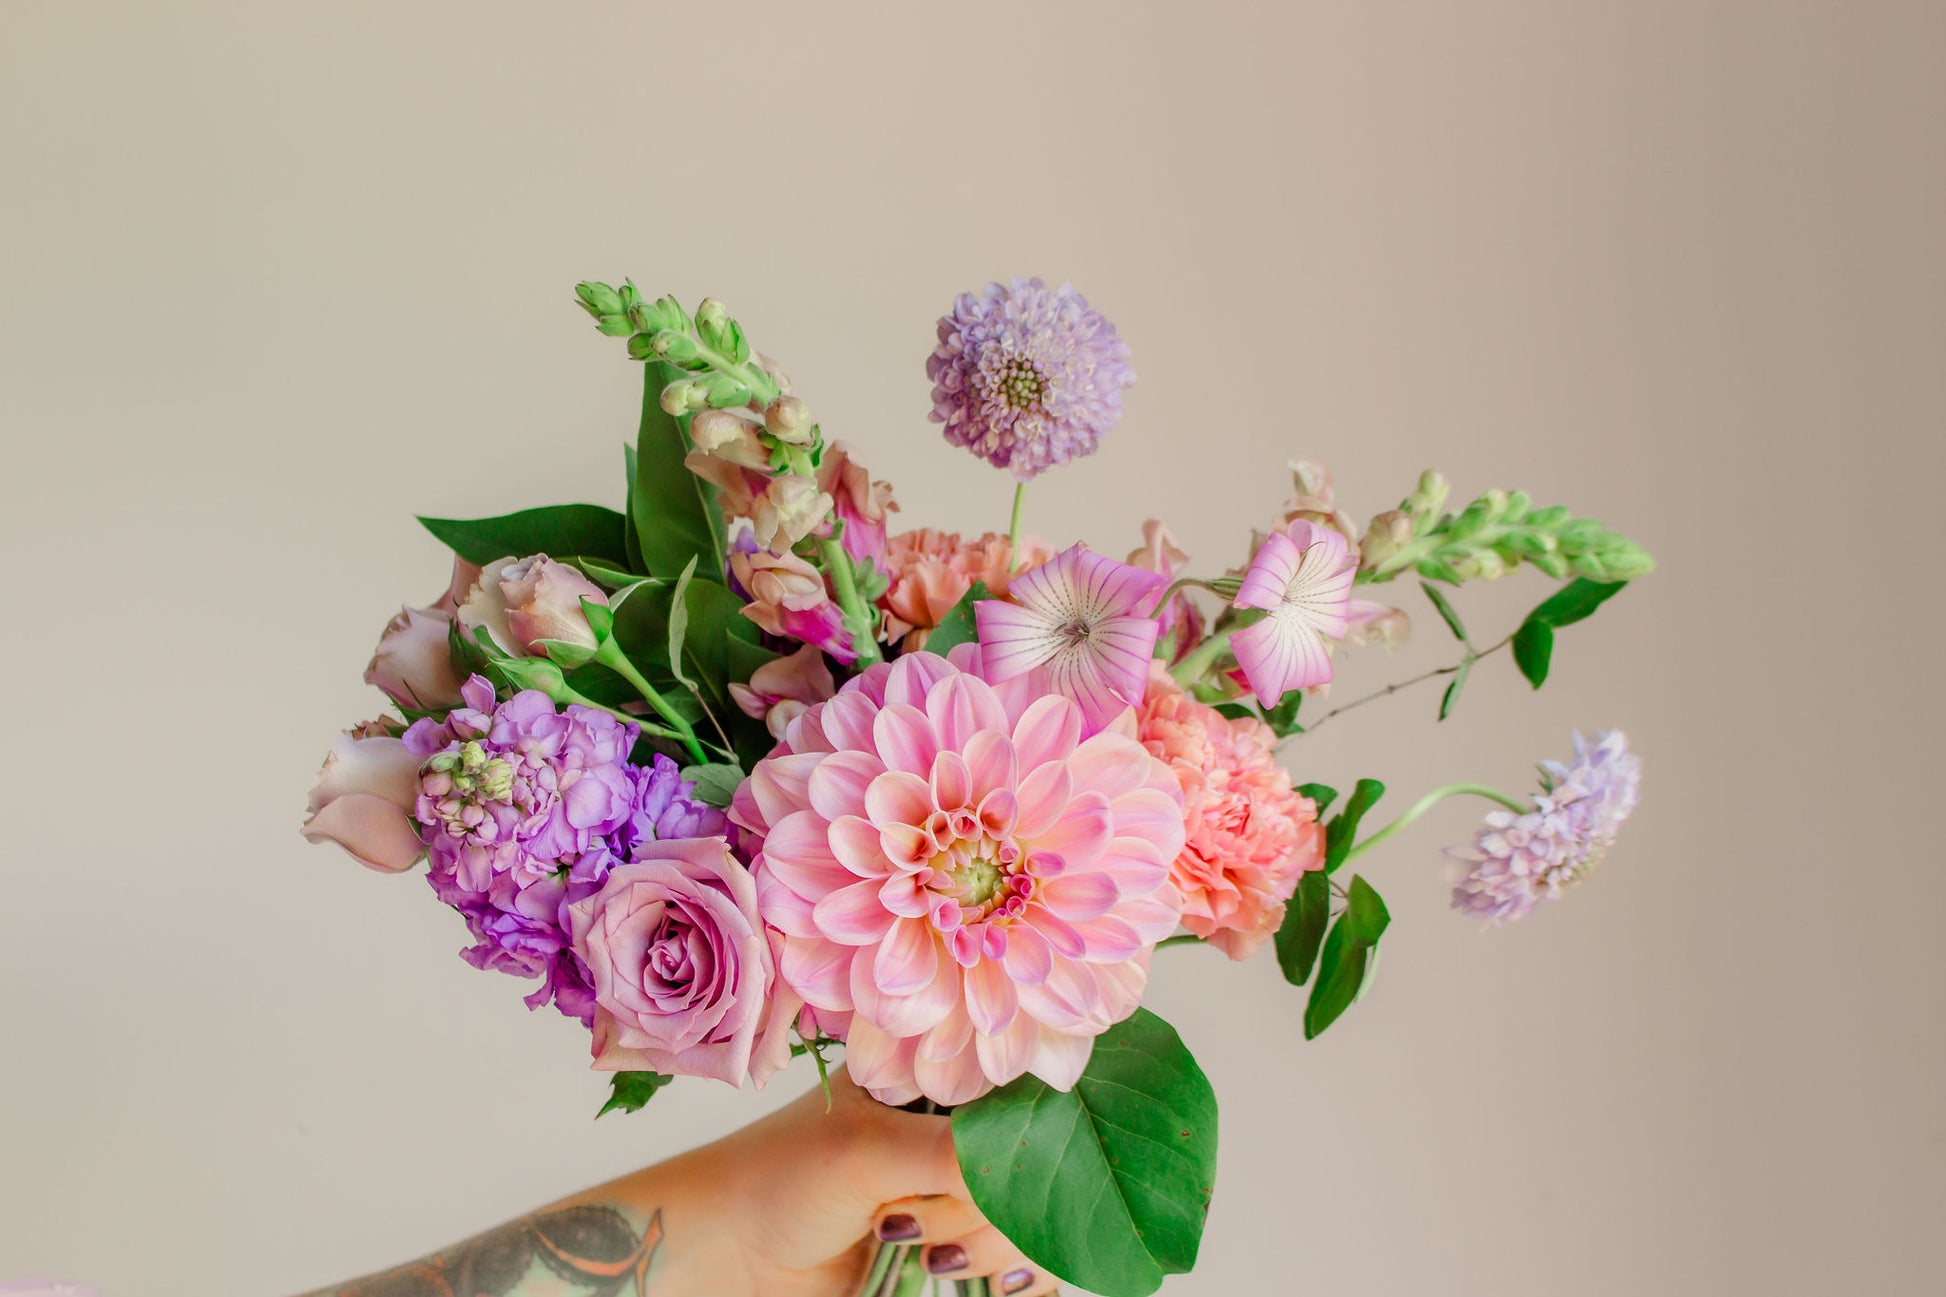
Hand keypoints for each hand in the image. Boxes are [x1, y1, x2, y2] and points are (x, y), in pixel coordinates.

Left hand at [671, 1072, 1057, 1296]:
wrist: (731, 1255)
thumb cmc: (779, 1180)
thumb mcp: (867, 1153)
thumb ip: (952, 1153)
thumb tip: (1029, 1166)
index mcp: (941, 1078)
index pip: (1027, 1095)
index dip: (1030, 1136)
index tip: (993, 1173)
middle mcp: (958, 1126)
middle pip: (1036, 1164)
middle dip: (985, 1208)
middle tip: (910, 1222)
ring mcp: (960, 1186)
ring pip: (1032, 1217)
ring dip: (988, 1247)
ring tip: (923, 1252)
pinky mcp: (961, 1240)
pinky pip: (1023, 1257)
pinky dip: (1015, 1274)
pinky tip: (991, 1283)